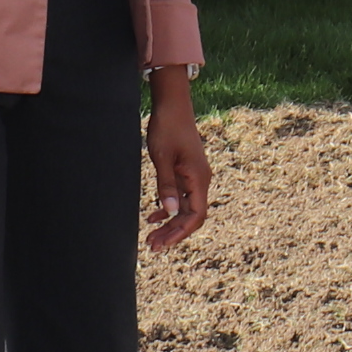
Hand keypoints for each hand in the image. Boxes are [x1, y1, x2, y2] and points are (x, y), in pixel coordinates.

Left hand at [148, 75, 212, 250]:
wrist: (173, 106)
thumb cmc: (167, 128)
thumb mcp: (162, 158)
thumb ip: (167, 186)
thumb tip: (170, 212)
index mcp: (199, 178)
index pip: (196, 215)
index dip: (180, 232)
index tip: (162, 242)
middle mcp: (201, 180)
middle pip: (191, 216)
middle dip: (173, 233)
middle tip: (152, 246)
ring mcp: (194, 177)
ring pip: (185, 209)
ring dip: (170, 224)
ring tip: (151, 236)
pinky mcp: (186, 172)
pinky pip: (181, 198)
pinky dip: (168, 209)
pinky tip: (153, 216)